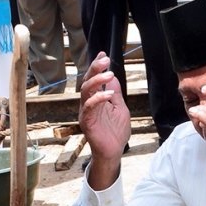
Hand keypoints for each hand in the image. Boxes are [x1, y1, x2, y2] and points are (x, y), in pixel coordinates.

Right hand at [78, 53, 130, 187]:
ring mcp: (86, 112)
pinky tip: (109, 94)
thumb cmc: (116, 131)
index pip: (95, 79)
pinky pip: (89, 107)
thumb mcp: (120, 108)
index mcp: (97, 99)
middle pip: (87, 81)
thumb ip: (115, 94)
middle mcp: (89, 103)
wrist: (113, 151)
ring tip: (109, 74)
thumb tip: (113, 77)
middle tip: (105, 60)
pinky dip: (98, 98)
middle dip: (95, 69)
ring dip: (97, 81)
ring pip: (85, 91)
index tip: (103, 54)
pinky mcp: (86, 121)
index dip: (97, 67)